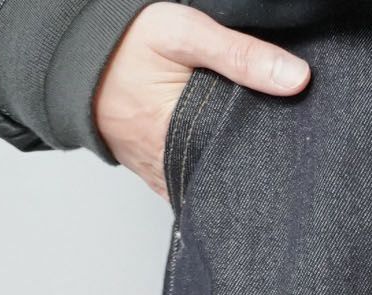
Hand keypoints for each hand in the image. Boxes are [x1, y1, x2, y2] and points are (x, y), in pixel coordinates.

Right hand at [93, 1, 309, 199]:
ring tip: (260, 151)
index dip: (275, 156)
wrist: (73, 52)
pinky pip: (196, 183)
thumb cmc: (122, 42)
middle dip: (259, 165)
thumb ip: (240, 55)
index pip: (247, 164)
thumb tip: (297, 78)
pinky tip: (231, 155)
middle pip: (234, 177)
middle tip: (285, 148)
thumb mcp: (182, 34)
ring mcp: (165, 176)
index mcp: (183, 142)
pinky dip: (215, 172)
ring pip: (216, 184)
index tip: (299, 145)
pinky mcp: (160, 175)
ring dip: (237, 169)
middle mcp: (174, 169)